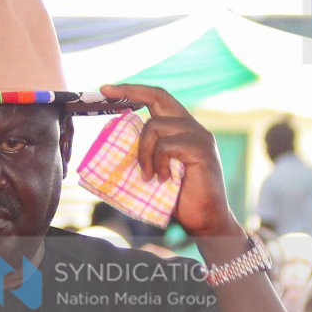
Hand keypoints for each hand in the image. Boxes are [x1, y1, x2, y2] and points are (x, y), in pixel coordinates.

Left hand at [95, 84, 239, 239]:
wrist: (205, 222)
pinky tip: (162, 179)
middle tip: (105, 91)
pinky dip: (158, 163)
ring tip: (148, 176)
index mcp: (181, 130)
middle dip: (129, 91)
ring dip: (143, 152)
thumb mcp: (154, 173)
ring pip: (155, 126)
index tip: (107, 89)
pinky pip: (166, 145)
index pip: (158, 99)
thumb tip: (111, 152)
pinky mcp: (201, 149)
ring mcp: (198, 136)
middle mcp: (192, 127)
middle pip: (159, 96)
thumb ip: (142, 156)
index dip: (133, 91)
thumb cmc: (179, 200)